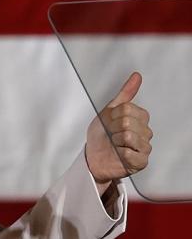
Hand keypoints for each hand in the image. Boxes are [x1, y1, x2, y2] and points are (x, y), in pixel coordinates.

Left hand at [85, 72, 152, 187]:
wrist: (92, 157)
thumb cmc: (101, 135)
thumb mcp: (109, 112)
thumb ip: (125, 94)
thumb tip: (136, 76)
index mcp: (140, 118)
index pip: (127, 109)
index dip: (112, 116)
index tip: (109, 123)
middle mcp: (146, 132)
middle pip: (127, 122)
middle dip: (112, 129)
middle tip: (110, 135)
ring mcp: (145, 147)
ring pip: (129, 136)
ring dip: (115, 141)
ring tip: (114, 144)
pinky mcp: (141, 162)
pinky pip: (130, 153)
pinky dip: (119, 153)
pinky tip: (118, 154)